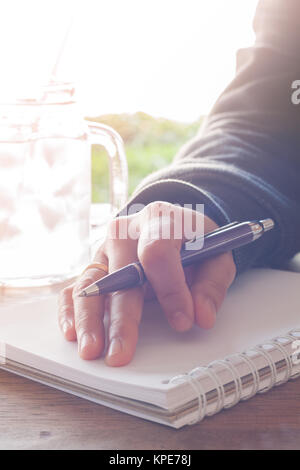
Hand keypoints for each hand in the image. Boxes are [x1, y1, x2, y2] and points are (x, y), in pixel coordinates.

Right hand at [58, 202, 235, 365]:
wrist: (174, 226)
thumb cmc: (194, 241)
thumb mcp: (217, 255)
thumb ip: (212, 284)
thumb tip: (201, 316)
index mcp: (159, 220)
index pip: (157, 252)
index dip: (170, 288)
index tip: (183, 320)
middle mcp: (126, 232)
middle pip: (120, 274)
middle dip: (122, 317)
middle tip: (122, 352)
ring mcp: (106, 249)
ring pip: (91, 283)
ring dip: (89, 319)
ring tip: (91, 350)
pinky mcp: (95, 266)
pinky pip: (76, 287)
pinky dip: (70, 310)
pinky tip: (71, 332)